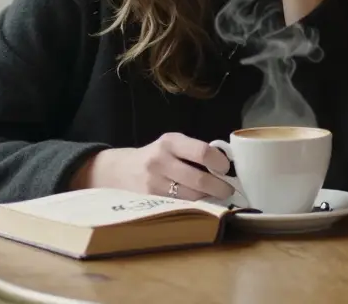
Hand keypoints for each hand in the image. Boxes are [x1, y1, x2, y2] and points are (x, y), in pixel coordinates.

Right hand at [71, 133, 233, 201]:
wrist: (119, 171)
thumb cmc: (155, 156)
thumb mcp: (172, 144)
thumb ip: (194, 151)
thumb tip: (227, 164)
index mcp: (170, 142)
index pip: (202, 152)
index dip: (220, 163)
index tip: (228, 169)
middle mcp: (161, 161)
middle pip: (199, 179)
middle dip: (219, 187)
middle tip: (228, 190)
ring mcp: (154, 183)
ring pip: (191, 196)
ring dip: (208, 198)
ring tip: (215, 196)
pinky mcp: (150, 200)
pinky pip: (179, 205)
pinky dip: (193, 205)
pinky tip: (199, 203)